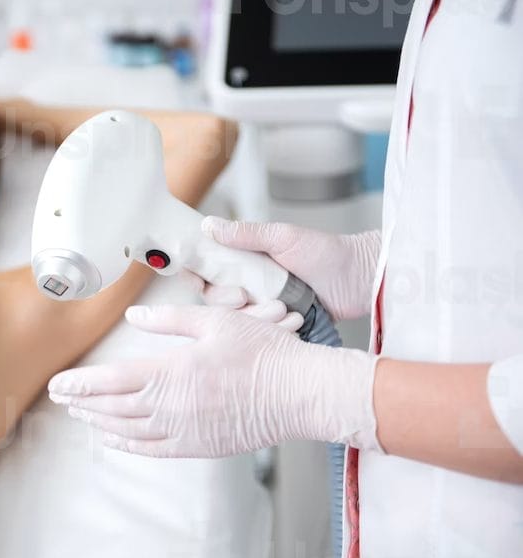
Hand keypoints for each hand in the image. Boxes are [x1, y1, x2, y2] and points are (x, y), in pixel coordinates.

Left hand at [48, 303, 380, 457]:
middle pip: (114, 407)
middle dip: (83, 402)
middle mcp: (173, 406)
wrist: (300, 392)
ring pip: (129, 430)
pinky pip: (152, 449)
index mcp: (173, 372)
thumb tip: (133, 317)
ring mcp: (184, 430)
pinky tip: (112, 438)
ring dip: (100, 422)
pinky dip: (126, 444)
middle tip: (61, 398)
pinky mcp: (198, 446)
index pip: (113, 380)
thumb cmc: (263, 352)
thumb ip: (170, 321)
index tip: (58, 384)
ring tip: (80, 415)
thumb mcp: (215, 321)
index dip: (82, 383)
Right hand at [201, 217, 380, 320]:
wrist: (361, 279)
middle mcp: (250, 283)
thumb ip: (245, 234)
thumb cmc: (327, 252)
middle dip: (225, 299)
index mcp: (245, 260)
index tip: (197, 278)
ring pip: (236, 319)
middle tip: (243, 295)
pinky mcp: (278, 325)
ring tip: (279, 308)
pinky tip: (290, 319)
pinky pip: (261, 333)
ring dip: (253, 316)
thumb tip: (208, 225)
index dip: (196, 274)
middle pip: (215, 299)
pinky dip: (271, 328)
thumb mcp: (283, 238)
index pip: (207, 269)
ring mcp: (263, 305)